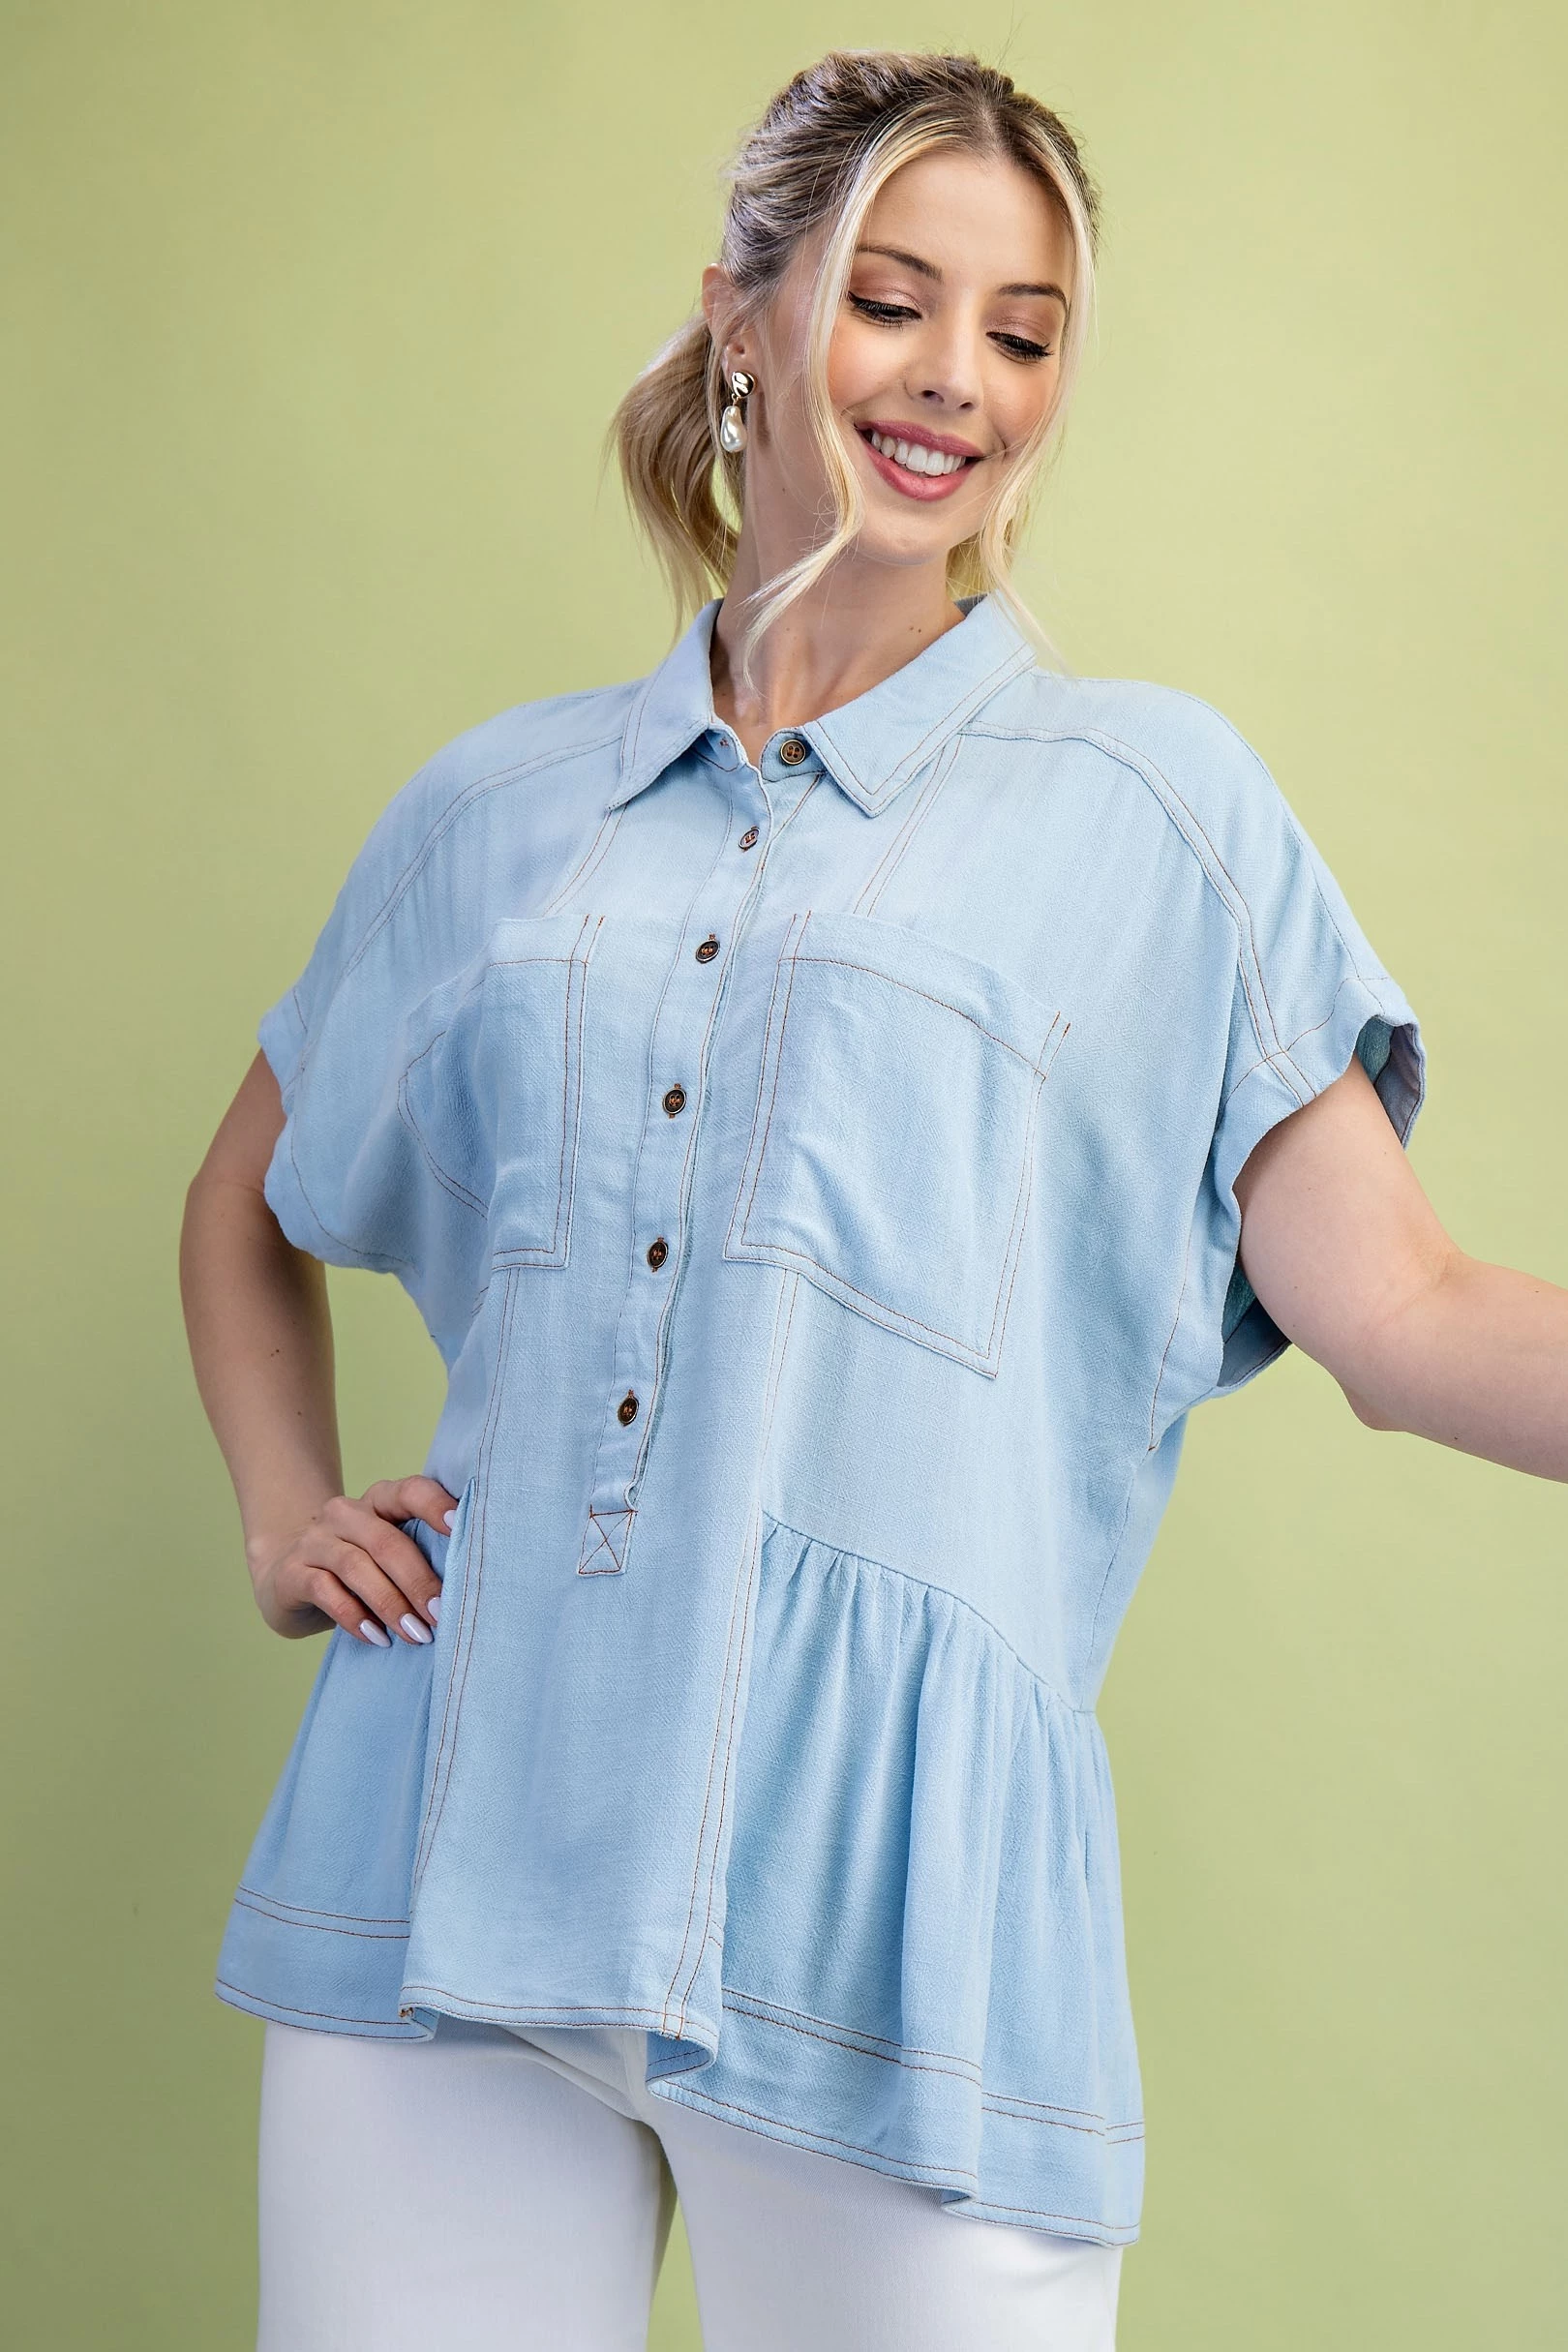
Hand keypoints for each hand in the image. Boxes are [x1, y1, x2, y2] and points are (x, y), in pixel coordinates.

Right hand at [248, 1476, 460, 1646]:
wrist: (286, 1578)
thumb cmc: (358, 1570)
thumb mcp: (386, 1556)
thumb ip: (418, 1557)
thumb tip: (467, 1589)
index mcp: (379, 1501)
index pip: (410, 1491)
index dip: (436, 1506)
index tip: (461, 1529)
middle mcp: (345, 1513)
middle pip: (387, 1541)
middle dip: (418, 1581)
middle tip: (440, 1615)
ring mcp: (314, 1540)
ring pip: (356, 1567)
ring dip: (390, 1604)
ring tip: (415, 1634)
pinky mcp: (292, 1572)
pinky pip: (325, 1591)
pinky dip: (354, 1617)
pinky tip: (376, 1638)